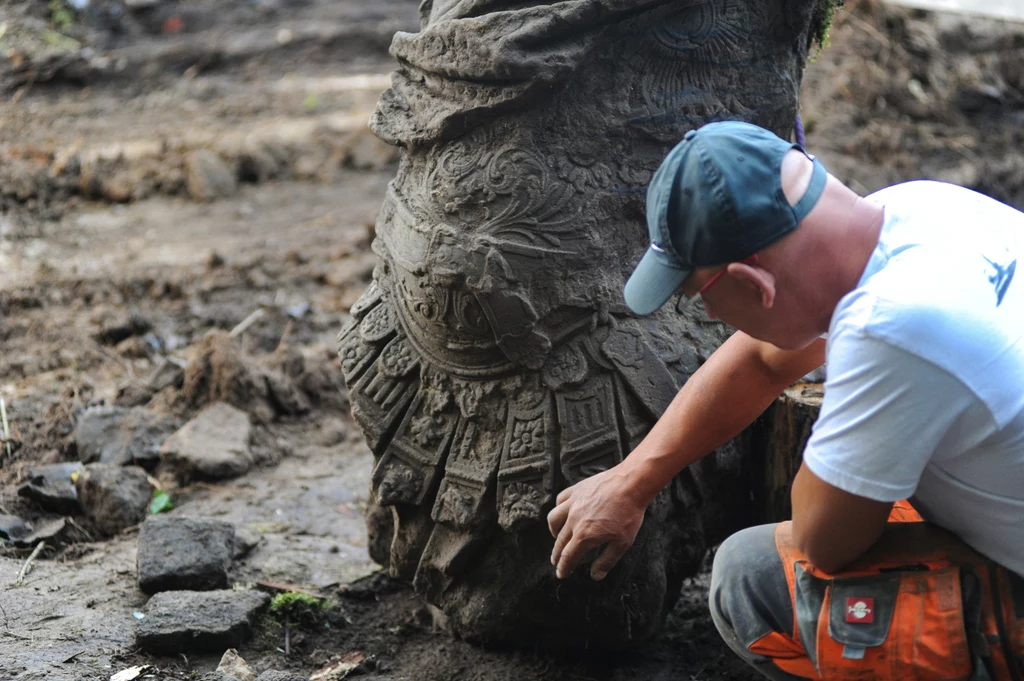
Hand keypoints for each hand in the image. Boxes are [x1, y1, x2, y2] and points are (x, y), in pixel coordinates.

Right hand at [546, 464, 647, 580]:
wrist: (630, 485)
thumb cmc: (628, 513)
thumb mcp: (622, 543)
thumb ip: (607, 561)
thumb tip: (596, 576)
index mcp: (584, 536)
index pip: (568, 556)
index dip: (563, 568)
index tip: (561, 574)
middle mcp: (574, 520)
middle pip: (560, 541)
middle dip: (557, 554)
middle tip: (556, 561)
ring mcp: (573, 503)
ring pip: (554, 519)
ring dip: (553, 531)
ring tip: (556, 537)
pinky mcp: (576, 490)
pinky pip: (560, 500)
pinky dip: (559, 508)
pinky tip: (562, 511)